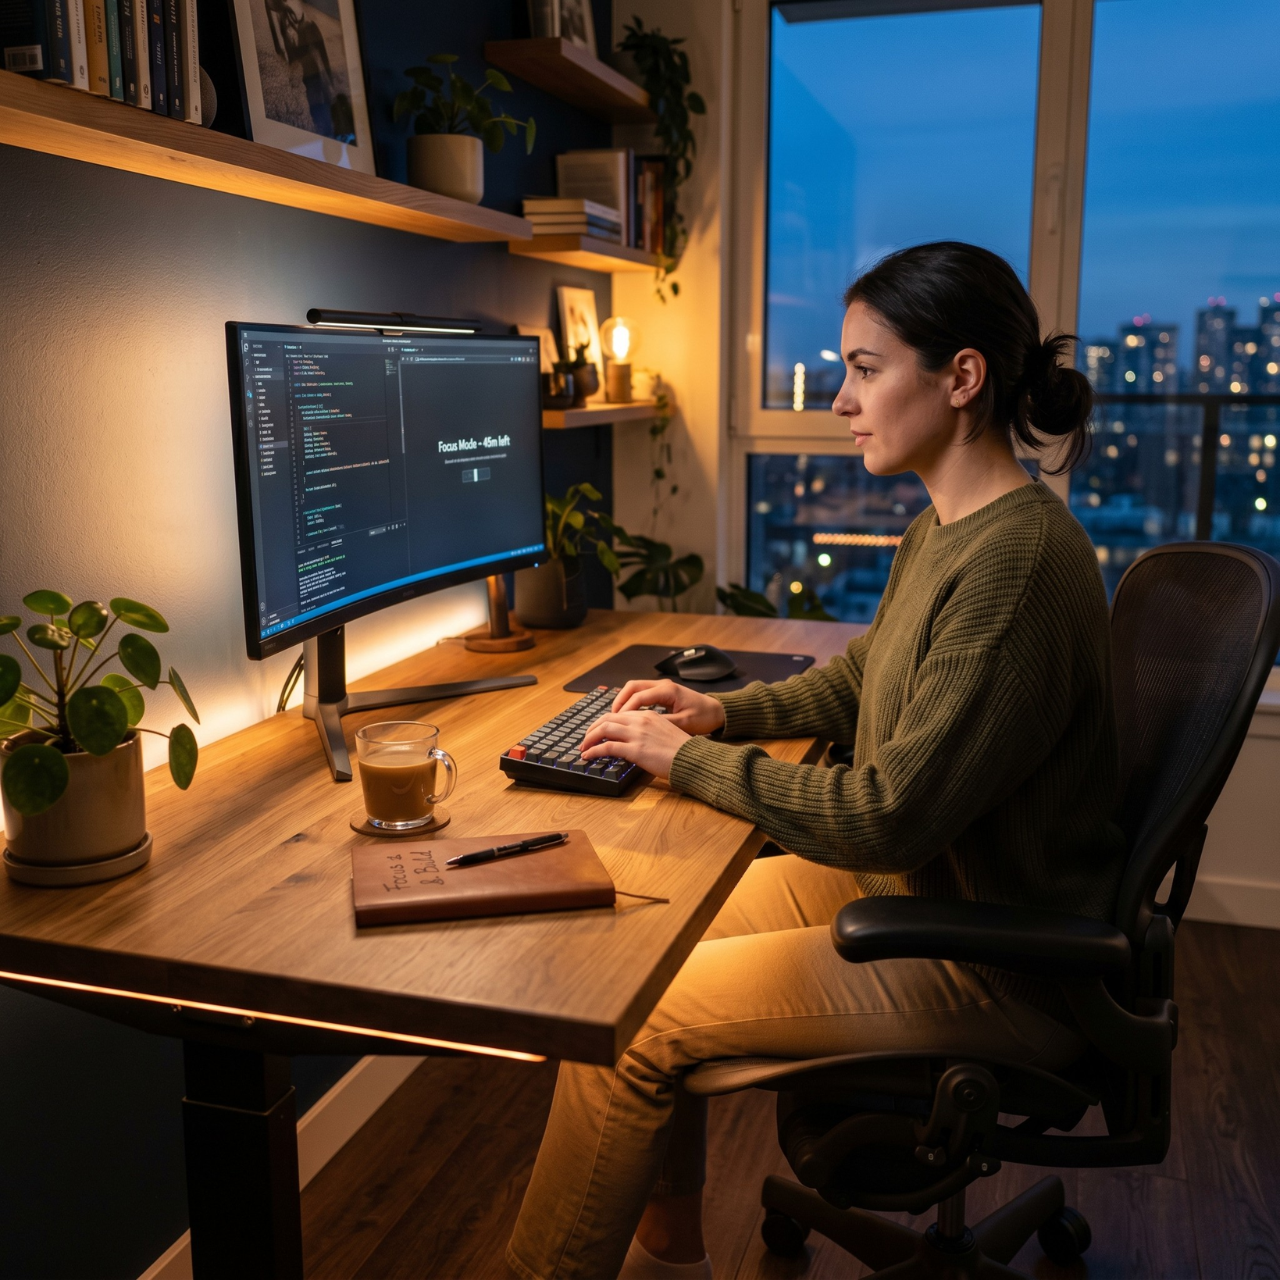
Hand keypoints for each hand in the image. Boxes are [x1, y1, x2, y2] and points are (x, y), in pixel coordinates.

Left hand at [579, 709, 692, 780]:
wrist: (693, 758)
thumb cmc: (682, 750)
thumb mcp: (664, 732)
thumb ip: (647, 732)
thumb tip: (634, 740)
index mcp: (648, 715)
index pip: (619, 714)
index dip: (604, 722)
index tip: (597, 731)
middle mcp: (640, 721)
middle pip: (607, 719)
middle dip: (592, 729)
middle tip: (585, 739)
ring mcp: (637, 735)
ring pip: (603, 729)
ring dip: (589, 738)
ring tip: (583, 747)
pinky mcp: (635, 750)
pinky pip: (607, 747)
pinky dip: (594, 751)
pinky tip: (588, 756)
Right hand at [610, 679, 725, 735]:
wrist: (717, 711)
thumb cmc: (704, 717)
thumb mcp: (684, 724)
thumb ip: (663, 724)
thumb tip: (643, 729)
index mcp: (667, 690)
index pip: (638, 696)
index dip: (624, 709)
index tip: (615, 722)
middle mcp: (662, 685)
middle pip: (632, 687)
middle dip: (619, 701)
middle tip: (609, 717)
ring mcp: (662, 687)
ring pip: (634, 688)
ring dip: (623, 701)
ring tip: (615, 717)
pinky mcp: (663, 692)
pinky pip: (641, 693)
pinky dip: (631, 702)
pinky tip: (628, 715)